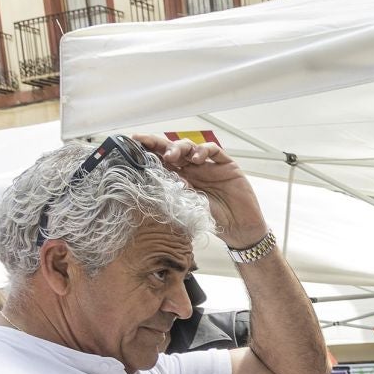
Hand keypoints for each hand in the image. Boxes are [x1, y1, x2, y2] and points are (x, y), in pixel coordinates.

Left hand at [136, 134, 267, 249]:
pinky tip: (197, 159)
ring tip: (173, 156)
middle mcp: (194, 169)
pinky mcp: (226, 165)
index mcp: (182, 179)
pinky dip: (203, 150)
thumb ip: (175, 192)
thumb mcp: (189, 207)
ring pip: (191, 146)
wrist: (240, 230)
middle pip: (174, 149)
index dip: (148, 150)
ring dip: (179, 147)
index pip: (162, 160)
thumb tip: (155, 179)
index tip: (133, 143)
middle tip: (148, 146)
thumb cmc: (215, 221)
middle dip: (160, 144)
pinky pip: (213, 151)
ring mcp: (210, 166)